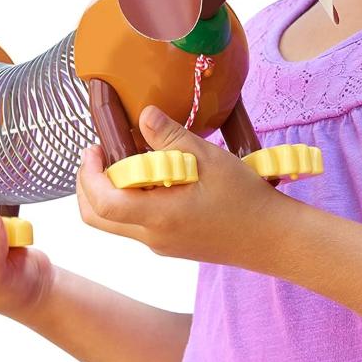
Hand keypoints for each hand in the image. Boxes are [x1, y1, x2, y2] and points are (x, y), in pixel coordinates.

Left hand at [76, 106, 288, 266]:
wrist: (273, 238)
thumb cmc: (246, 199)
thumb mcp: (211, 160)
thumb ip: (173, 138)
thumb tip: (144, 116)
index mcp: (159, 217)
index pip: (102, 203)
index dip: (89, 175)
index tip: (94, 148)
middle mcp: (153, 237)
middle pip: (97, 219)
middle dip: (88, 185)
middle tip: (99, 154)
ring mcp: (161, 245)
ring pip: (115, 223)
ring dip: (109, 192)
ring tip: (129, 160)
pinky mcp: (172, 245)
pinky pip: (137, 225)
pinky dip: (131, 201)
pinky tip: (155, 178)